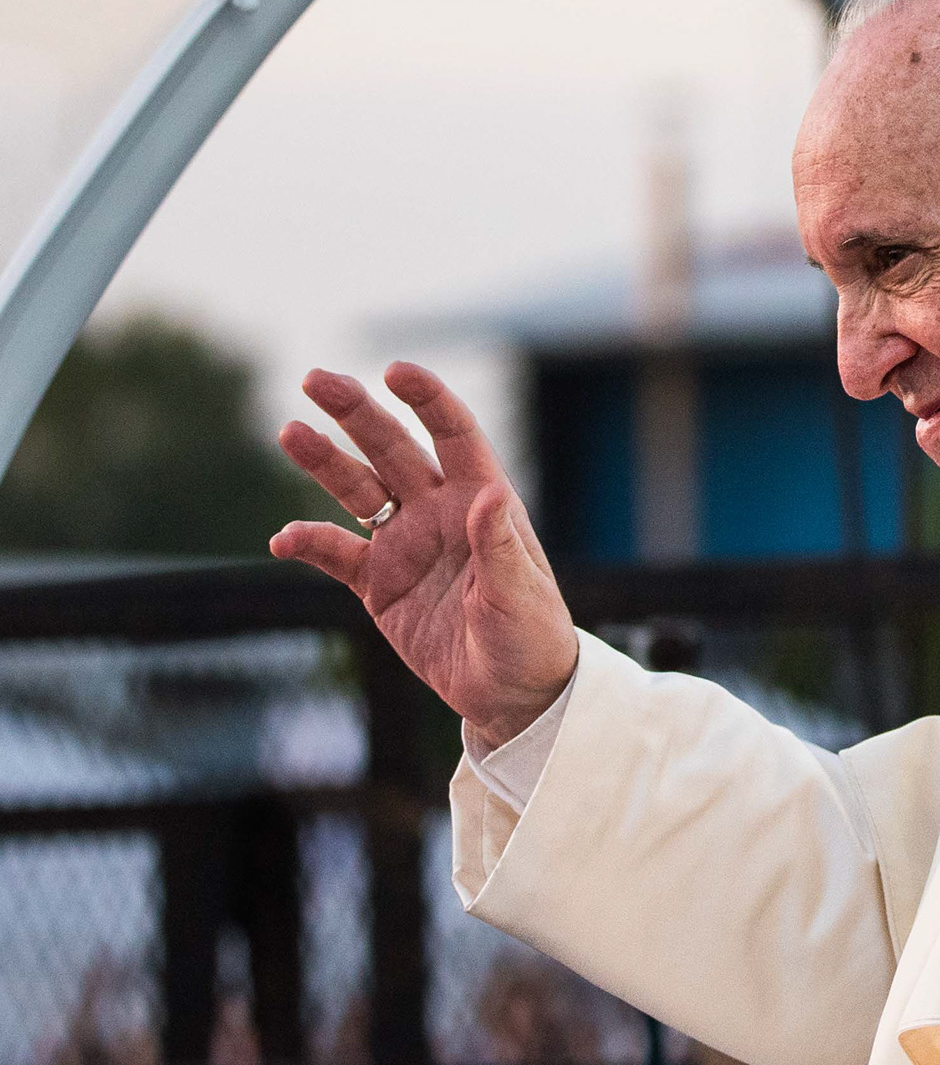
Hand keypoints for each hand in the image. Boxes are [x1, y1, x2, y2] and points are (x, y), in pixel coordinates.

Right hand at [271, 363, 577, 745]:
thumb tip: (489, 495)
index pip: (454, 434)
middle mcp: (438, 511)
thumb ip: (500, 547)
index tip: (396, 371)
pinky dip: (308, 542)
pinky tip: (283, 540)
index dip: (428, 399)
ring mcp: (405, 544)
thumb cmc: (531, 636)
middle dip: (356, 413)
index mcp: (481, 501)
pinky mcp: (379, 584)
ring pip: (357, 489)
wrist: (512, 693)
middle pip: (391, 448)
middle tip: (315, 379)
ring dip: (323, 461)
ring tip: (290, 432)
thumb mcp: (519, 594)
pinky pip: (336, 553)